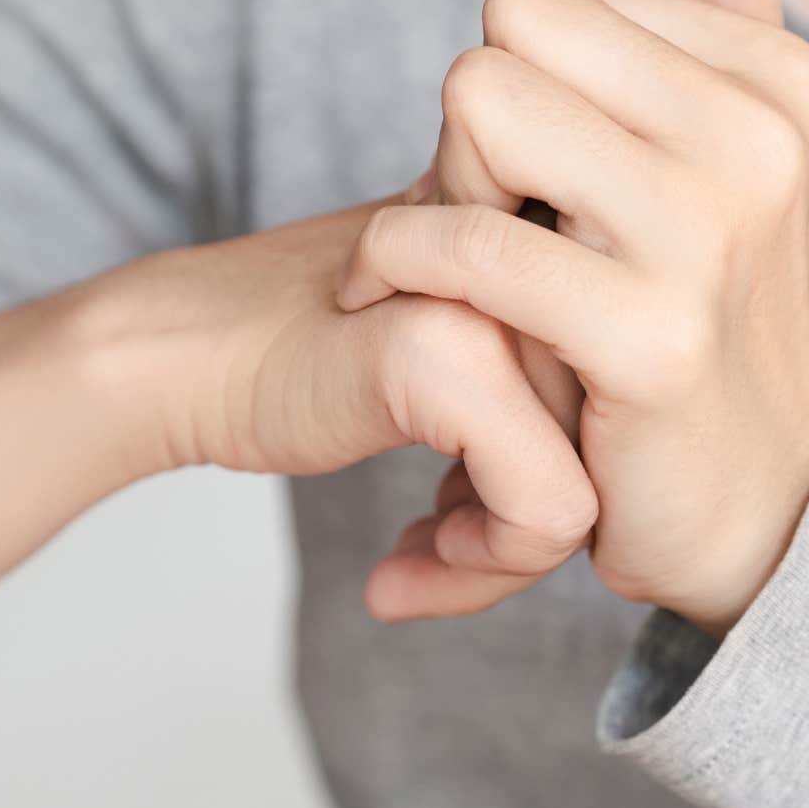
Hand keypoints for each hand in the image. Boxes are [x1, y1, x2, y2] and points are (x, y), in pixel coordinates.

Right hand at [76, 200, 594, 612]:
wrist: (176, 348)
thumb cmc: (303, 361)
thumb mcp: (450, 362)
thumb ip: (541, 390)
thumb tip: (618, 501)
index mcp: (552, 238)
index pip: (632, 383)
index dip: (572, 469)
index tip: (476, 515)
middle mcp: (539, 253)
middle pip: (616, 436)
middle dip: (530, 525)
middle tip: (438, 551)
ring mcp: (497, 298)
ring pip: (594, 480)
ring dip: (501, 556)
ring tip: (417, 556)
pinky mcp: (449, 356)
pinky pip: (544, 512)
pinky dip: (483, 565)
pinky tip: (398, 569)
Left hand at [341, 0, 808, 635]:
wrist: (762, 502)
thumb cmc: (718, 321)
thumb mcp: (739, 163)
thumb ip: (706, 23)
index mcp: (774, 79)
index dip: (510, 76)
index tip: (518, 168)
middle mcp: (759, 135)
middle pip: (512, 25)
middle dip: (467, 120)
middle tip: (476, 212)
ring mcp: (709, 233)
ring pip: (481, 100)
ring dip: (436, 183)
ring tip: (453, 261)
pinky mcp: (647, 336)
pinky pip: (464, 238)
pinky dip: (398, 263)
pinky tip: (397, 303)